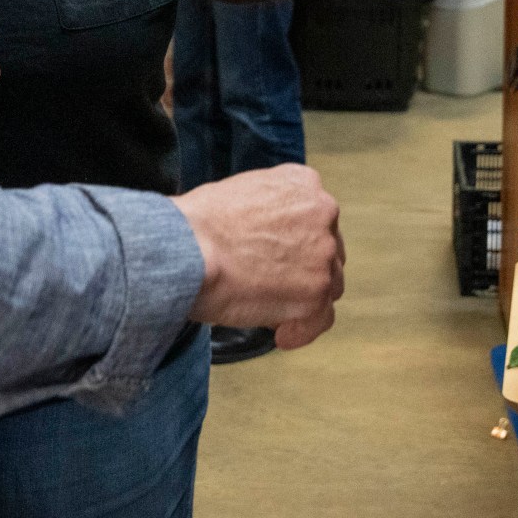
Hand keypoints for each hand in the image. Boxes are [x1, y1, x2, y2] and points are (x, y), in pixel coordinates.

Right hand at [171, 165, 344, 348]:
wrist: (188, 249)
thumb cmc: (197, 224)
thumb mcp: (240, 192)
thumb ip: (267, 210)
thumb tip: (267, 237)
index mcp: (303, 184)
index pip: (315, 217)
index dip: (297, 241)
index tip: (279, 256)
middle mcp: (322, 214)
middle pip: (327, 250)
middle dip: (306, 268)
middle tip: (273, 283)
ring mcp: (322, 256)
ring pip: (329, 284)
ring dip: (305, 298)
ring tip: (271, 309)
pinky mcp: (315, 293)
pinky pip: (320, 318)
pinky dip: (302, 329)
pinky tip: (281, 334)